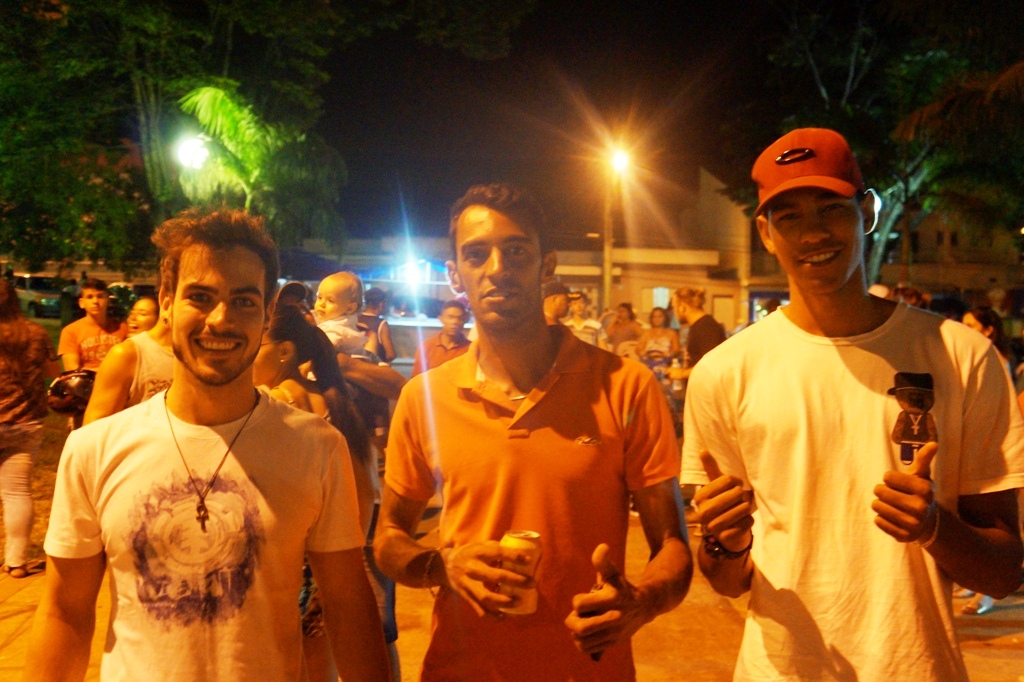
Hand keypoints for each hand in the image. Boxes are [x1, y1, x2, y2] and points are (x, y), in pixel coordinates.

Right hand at [442, 542, 533, 617]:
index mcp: (478, 552)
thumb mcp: (481, 545)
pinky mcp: (466, 597)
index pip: (498, 552)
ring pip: (487, 597)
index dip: (514, 556)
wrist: (444, 566)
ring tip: (519, 602)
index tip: (528, 560)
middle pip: (495, 576)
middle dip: (516, 581)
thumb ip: (498, 549)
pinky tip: (504, 616)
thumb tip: (523, 554)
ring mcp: (468, 584)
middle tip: (532, 583)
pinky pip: (480, 610)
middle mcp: (472, 568)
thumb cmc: (470, 553)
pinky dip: (493, 616)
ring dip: (505, 602)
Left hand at [565, 544, 647, 658]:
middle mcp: (613, 618)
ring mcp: (613, 633)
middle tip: (574, 616)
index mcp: (611, 599)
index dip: (577, 601)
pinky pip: (589, 649)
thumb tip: (602, 547)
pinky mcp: (612, 643)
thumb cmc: (622, 587)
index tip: (582, 599)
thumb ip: (603, 561)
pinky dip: (581, 643)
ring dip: (575, 633)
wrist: (645, 606)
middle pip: (581, 628)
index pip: (581, 604)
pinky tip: (584, 634)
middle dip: (572, 621)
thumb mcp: (613, 573)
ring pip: (582, 641)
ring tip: (580, 624)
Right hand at [692, 451, 753, 551]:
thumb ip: (711, 469)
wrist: (727, 533)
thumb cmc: (723, 504)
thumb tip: (702, 450)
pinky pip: (747, 522)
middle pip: (736, 493)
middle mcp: (703, 511)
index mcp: (700, 496)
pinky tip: (742, 521)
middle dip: (742, 496)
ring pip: (743, 508)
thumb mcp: (717, 486)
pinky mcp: (726, 537)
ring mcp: (713, 526)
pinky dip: (749, 520)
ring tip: (741, 510)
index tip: (735, 487)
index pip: (728, 480)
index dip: (737, 482)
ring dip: (746, 508)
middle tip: (740, 500)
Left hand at [871, 442, 937, 542]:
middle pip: (880, 491)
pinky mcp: (903, 536)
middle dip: (882, 491)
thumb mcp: (922, 475)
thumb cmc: (919, 493)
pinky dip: (881, 518)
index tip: (898, 482)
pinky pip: (878, 522)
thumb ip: (924, 459)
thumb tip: (933, 443)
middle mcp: (920, 507)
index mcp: (924, 489)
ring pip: (877, 506)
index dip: (890, 478)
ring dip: (880, 504)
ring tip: (892, 506)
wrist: (928, 523)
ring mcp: (913, 523)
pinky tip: (892, 518)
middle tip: (893, 495)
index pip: (888, 477)